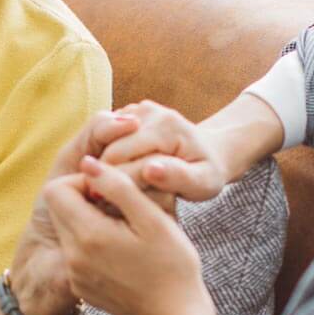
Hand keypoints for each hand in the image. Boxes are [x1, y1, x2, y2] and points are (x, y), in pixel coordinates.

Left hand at [9, 110, 139, 314]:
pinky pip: (74, 253)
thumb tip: (88, 162)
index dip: (83, 181)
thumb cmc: (173, 265)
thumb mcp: (152, 218)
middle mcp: (73, 256)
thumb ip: (118, 185)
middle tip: (120, 207)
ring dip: (88, 220)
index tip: (112, 190)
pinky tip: (122, 252)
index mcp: (88, 235)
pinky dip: (92, 244)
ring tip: (125, 230)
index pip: (57, 189)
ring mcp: (75, 274)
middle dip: (84, 199)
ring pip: (67, 229)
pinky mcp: (81, 287)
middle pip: (59, 208)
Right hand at [96, 100, 236, 201]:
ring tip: (111, 190)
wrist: (210, 151)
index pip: (122, 156)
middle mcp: (147, 111)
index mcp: (166, 126)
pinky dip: (106, 158)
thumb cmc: (207, 172)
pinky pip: (105, 139)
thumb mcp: (203, 182)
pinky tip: (116, 177)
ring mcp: (136, 109)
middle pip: (109, 148)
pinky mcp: (128, 113)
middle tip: (105, 202)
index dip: (113, 182)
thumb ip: (178, 177)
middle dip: (105, 176)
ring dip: (103, 167)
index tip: (111, 205)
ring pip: (103, 143)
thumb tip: (150, 170)